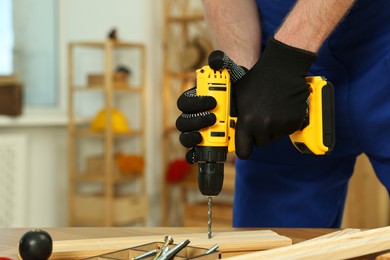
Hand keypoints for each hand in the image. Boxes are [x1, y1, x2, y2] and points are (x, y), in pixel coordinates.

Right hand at [175, 51, 246, 163]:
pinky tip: (198, 154)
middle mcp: (192, 116)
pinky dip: (193, 155)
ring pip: (186, 137)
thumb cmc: (235, 86)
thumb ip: (222, 62)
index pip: (184, 103)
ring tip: (207, 135)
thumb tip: (216, 58)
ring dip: (193, 138)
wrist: (247, 99)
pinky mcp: (205, 143)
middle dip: (195, 121)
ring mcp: (198, 131)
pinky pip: (193, 152)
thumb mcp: (230, 72)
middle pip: (182, 122)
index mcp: (193, 100)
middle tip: (214, 118)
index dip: (195, 103)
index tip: (214, 101)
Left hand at [233, 37, 315, 158]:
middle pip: (260, 143)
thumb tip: (229, 129)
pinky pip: (287, 130)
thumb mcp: (239, 96)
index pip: (243, 151)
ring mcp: (281, 124)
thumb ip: (236, 115)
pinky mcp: (294, 122)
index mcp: (248, 121)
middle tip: (260, 119)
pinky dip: (285, 124)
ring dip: (272, 129)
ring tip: (271, 111)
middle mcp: (264, 126)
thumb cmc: (257, 80)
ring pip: (274, 137)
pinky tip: (281, 109)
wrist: (282, 68)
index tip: (245, 144)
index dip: (244, 148)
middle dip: (259, 134)